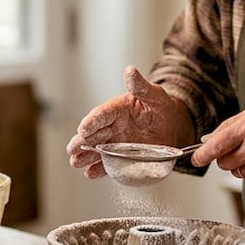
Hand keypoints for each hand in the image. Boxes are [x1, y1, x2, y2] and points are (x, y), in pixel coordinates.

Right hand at [67, 66, 192, 178]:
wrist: (172, 127)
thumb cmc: (162, 108)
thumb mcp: (155, 95)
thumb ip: (141, 86)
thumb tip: (130, 71)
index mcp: (117, 109)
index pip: (101, 114)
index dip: (92, 121)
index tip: (83, 128)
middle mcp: (112, 126)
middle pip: (94, 134)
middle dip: (81, 142)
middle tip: (72, 149)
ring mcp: (116, 143)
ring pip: (97, 150)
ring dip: (85, 156)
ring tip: (76, 162)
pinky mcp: (121, 157)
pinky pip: (108, 164)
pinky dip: (99, 169)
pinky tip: (90, 173)